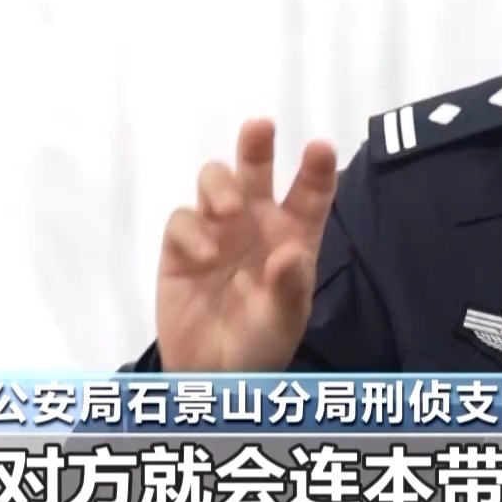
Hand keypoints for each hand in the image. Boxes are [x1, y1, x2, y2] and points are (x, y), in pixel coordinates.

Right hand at [156, 118, 336, 371]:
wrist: (215, 375)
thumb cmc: (263, 342)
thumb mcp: (286, 320)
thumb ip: (290, 287)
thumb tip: (291, 252)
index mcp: (292, 234)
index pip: (309, 193)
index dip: (316, 169)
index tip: (320, 148)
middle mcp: (255, 223)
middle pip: (255, 171)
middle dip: (256, 146)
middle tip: (261, 126)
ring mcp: (216, 231)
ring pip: (214, 182)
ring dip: (220, 186)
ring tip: (229, 211)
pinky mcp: (181, 247)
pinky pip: (182, 220)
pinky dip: (191, 231)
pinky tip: (204, 257)